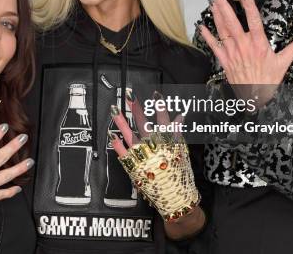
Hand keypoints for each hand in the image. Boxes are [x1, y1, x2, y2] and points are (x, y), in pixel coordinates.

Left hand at [109, 93, 199, 224]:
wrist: (174, 197)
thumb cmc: (179, 174)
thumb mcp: (181, 152)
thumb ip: (177, 133)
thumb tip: (180, 117)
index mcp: (166, 142)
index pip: (163, 120)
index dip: (159, 106)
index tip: (156, 94)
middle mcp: (154, 147)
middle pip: (143, 123)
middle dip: (136, 108)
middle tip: (129, 95)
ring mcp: (141, 156)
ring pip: (129, 134)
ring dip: (121, 121)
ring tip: (114, 109)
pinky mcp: (132, 166)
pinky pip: (122, 152)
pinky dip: (116, 143)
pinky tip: (111, 134)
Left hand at [199, 0, 292, 103]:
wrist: (255, 97)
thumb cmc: (268, 80)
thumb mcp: (283, 62)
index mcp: (258, 44)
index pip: (254, 20)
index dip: (249, 6)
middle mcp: (243, 45)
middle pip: (232, 22)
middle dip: (223, 6)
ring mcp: (232, 52)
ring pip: (222, 30)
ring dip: (216, 15)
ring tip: (211, 2)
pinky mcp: (224, 60)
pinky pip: (213, 45)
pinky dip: (207, 35)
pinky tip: (201, 26)